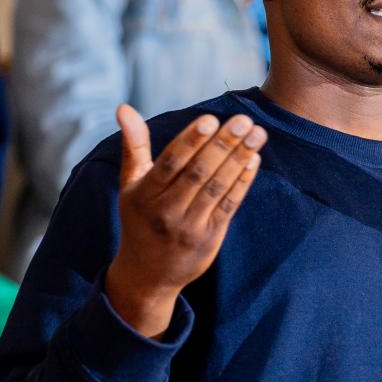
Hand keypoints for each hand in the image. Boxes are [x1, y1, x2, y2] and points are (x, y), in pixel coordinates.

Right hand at [103, 105, 266, 337]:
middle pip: (198, 173)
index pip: (171, 163)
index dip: (191, 141)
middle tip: (244, 120)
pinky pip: (229, 206)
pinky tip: (254, 160)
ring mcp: (189, 227)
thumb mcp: (130, 185)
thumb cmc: (140, 218)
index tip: (211, 119)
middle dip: (223, 145)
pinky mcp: (209, 238)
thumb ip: (134, 146)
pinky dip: (242, 183)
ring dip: (239, 159)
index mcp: (144, 195)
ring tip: (257, 134)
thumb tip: (124, 107)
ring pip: (217, 188)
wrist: (147, 274)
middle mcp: (166, 212)